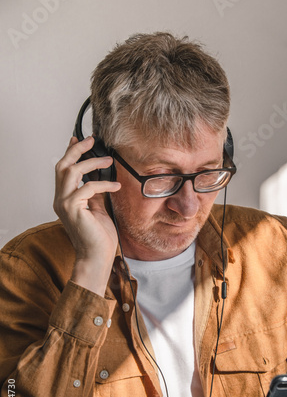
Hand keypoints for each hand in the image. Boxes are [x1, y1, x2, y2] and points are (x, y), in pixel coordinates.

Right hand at [53, 136, 120, 294]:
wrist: (97, 257)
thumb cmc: (99, 237)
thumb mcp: (98, 209)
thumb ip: (96, 193)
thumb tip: (102, 175)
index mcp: (65, 199)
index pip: (64, 171)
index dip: (71, 153)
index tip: (79, 139)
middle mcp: (61, 200)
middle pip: (62, 166)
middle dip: (77, 150)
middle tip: (91, 140)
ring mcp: (64, 204)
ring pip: (71, 172)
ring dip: (91, 162)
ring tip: (108, 160)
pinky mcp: (73, 208)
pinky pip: (88, 188)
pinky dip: (104, 184)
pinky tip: (116, 186)